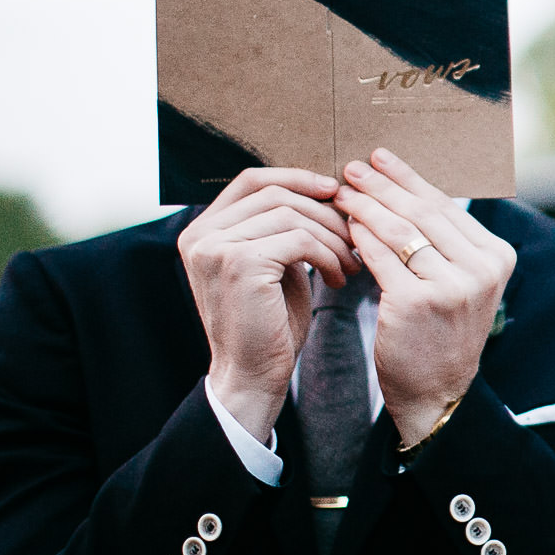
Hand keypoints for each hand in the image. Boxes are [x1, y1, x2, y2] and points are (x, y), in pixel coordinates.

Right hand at [178, 168, 358, 441]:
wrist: (251, 375)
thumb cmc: (268, 324)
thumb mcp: (273, 266)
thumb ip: (282, 230)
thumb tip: (326, 194)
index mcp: (203, 229)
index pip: (251, 180)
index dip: (296, 178)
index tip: (335, 191)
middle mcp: (200, 233)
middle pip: (275, 193)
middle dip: (323, 211)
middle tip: (354, 237)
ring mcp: (215, 247)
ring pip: (291, 214)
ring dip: (331, 237)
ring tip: (349, 263)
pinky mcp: (238, 263)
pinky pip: (298, 239)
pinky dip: (327, 254)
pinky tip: (338, 277)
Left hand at [335, 149, 515, 447]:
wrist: (436, 392)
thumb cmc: (440, 332)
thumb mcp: (460, 283)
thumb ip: (445, 241)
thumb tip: (405, 188)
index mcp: (496, 257)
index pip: (447, 206)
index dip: (410, 179)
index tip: (381, 158)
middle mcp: (480, 269)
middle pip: (423, 212)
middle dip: (383, 186)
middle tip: (353, 167)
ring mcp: (450, 287)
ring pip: (400, 230)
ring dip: (366, 206)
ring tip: (342, 191)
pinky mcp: (415, 303)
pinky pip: (380, 257)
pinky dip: (360, 237)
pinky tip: (345, 225)